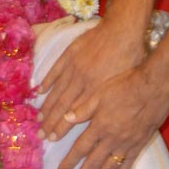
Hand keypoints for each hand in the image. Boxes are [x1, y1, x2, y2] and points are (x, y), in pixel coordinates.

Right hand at [37, 17, 144, 139]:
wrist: (123, 30)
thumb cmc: (130, 57)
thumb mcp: (123, 84)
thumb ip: (108, 100)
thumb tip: (98, 117)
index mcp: (95, 92)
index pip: (73, 115)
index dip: (61, 128)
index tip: (51, 139)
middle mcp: (81, 82)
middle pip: (61, 107)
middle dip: (49, 123)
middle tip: (39, 135)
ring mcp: (73, 68)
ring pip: (56, 91)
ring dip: (46, 106)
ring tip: (38, 119)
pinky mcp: (69, 55)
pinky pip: (55, 71)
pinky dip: (46, 82)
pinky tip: (38, 91)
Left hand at [55, 66, 167, 168]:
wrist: (154, 87)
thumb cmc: (125, 86)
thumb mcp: (99, 93)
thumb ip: (82, 109)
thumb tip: (64, 120)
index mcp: (99, 126)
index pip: (80, 148)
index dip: (69, 162)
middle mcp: (111, 139)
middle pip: (93, 163)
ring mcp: (127, 143)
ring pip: (109, 166)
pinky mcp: (140, 143)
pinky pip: (129, 162)